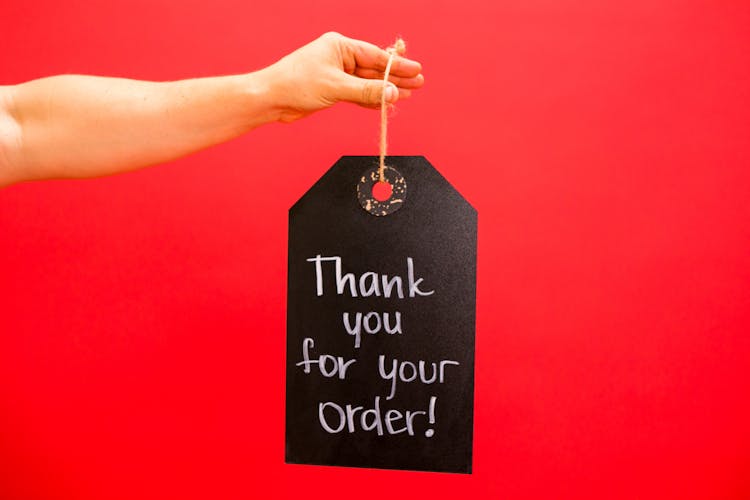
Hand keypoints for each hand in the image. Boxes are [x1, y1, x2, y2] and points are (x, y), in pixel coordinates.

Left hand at [262, 32, 423, 122]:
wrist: (271, 99)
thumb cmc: (296, 84)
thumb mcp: (336, 87)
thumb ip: (366, 92)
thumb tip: (392, 94)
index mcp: (339, 46)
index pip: (375, 55)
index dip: (398, 65)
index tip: (416, 71)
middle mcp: (339, 57)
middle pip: (375, 68)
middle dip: (396, 77)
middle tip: (418, 84)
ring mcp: (336, 74)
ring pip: (367, 82)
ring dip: (386, 90)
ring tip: (407, 95)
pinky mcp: (331, 90)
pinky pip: (358, 94)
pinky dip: (371, 100)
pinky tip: (385, 104)